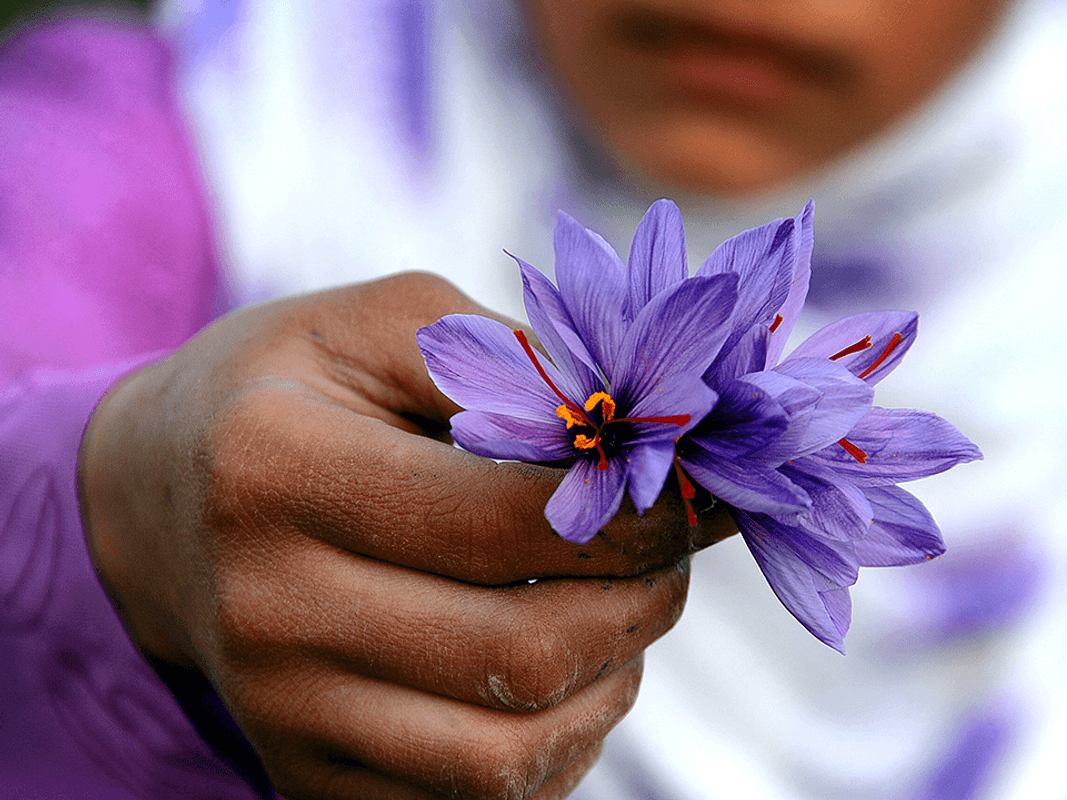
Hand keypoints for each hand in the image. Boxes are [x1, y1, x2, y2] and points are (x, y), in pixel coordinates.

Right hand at [80, 272, 734, 799]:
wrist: (160, 504)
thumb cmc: (289, 393)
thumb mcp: (383, 326)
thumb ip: (512, 359)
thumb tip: (648, 429)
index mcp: (277, 471)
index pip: (501, 522)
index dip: (631, 514)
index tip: (697, 492)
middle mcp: (268, 610)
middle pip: (519, 651)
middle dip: (640, 602)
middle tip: (672, 553)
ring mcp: (281, 714)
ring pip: (506, 754)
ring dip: (609, 684)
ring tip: (622, 613)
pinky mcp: (305, 779)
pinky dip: (555, 743)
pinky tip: (564, 672)